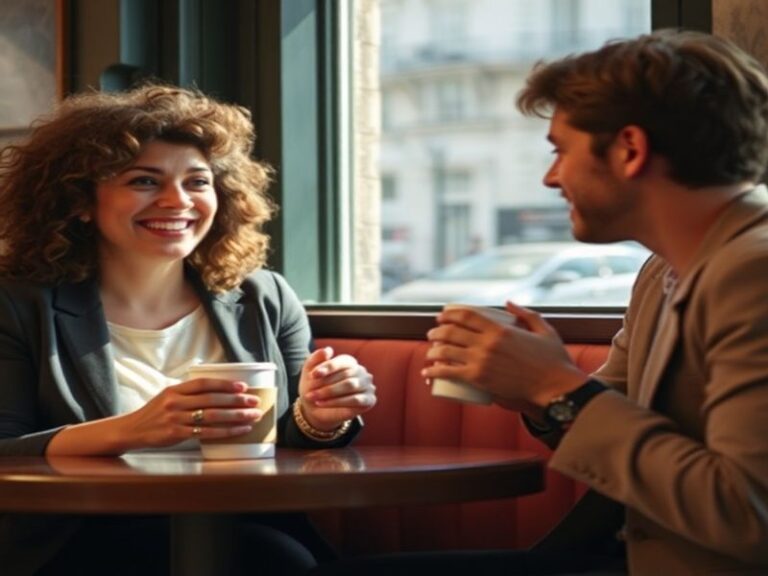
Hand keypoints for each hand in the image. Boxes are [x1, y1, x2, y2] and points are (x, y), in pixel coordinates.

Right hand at [120, 377, 262, 448]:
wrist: (132, 430)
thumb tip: (218, 390)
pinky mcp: (176, 434)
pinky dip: (226, 432)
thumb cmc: (155, 413)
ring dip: (236, 416)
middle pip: (212, 400)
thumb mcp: (168, 396)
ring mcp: (176, 419)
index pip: (204, 384)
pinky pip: (207, 433)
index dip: (225, 384)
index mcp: (175, 390)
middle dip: (237, 401)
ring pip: (212, 416)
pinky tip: (239, 430)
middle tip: (255, 401)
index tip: (243, 386)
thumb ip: (189, 393)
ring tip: (253, 416)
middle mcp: (176, 402)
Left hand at [298, 347, 376, 430]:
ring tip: (314, 398)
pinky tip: (322, 403)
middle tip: (310, 392)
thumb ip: (316, 358)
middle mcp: (360, 371)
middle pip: (345, 375)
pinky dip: (338, 402)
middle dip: (326, 384)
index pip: (341, 361)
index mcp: (349, 361)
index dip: (328, 367)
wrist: (316, 408)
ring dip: (330, 393)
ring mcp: (367, 385)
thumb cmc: (315, 386)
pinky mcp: (369, 400)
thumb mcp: (310, 371)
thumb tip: (328, 350)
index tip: (313, 375)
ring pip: (350, 386)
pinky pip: (355, 400)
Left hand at [422, 302, 585, 415]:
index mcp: (500, 329)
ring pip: (446, 351)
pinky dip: (434, 372)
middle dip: (437, 331)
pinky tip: (427, 372)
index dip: (450, 313)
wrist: (554, 387)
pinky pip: (449, 373)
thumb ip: (527, 314)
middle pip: (452, 332)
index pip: (466, 315)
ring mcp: (481, 361)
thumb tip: (508, 303)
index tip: (442, 316)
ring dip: (432, 350)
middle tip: (433, 334)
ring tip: (430, 351)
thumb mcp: (544, 330)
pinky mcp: (478, 379)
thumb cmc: (552, 360)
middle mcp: (487, 343)